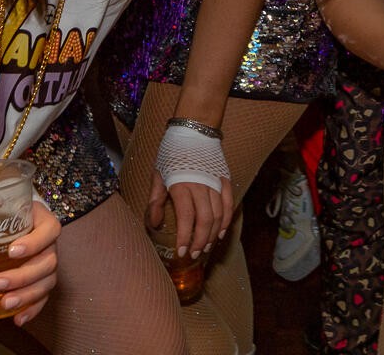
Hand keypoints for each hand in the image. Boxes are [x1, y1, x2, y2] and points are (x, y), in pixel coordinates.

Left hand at [0, 200, 58, 324]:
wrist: (8, 224)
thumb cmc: (0, 220)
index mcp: (41, 221)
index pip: (50, 229)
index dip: (35, 242)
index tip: (12, 251)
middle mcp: (50, 244)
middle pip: (48, 262)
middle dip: (22, 276)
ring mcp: (48, 264)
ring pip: (47, 282)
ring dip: (26, 295)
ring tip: (5, 304)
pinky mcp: (43, 281)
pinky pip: (43, 297)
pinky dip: (32, 309)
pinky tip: (18, 319)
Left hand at [147, 145, 234, 260]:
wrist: (193, 129)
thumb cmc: (172, 153)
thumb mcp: (158, 174)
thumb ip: (156, 200)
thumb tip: (154, 223)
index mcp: (182, 185)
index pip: (187, 219)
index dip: (185, 238)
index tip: (181, 252)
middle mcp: (201, 186)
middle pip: (205, 220)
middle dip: (200, 241)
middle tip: (193, 254)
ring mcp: (215, 183)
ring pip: (218, 215)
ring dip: (212, 234)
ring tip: (205, 247)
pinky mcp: (225, 179)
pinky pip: (229, 204)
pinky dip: (226, 220)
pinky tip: (220, 232)